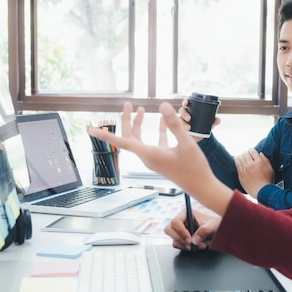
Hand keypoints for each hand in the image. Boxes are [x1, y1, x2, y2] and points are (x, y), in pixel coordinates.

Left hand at [87, 102, 233, 215]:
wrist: (202, 187)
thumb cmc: (194, 168)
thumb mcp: (186, 144)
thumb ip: (174, 124)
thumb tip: (163, 105)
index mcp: (149, 154)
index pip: (122, 142)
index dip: (105, 135)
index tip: (90, 130)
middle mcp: (148, 157)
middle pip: (130, 137)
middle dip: (128, 120)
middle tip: (129, 105)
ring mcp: (155, 159)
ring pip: (140, 140)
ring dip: (140, 125)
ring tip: (142, 110)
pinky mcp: (163, 159)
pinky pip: (154, 143)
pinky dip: (157, 131)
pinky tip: (164, 121)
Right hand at [165, 208, 219, 250]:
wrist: (217, 232)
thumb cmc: (215, 225)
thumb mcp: (213, 225)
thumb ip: (205, 230)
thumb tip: (194, 240)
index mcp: (186, 213)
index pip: (175, 221)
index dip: (181, 231)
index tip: (189, 240)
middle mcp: (181, 221)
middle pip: (169, 230)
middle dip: (179, 239)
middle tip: (190, 245)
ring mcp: (179, 230)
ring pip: (173, 239)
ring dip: (185, 246)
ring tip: (199, 246)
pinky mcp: (180, 238)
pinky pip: (177, 245)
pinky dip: (185, 248)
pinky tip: (196, 246)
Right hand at [178, 98, 220, 141]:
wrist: (198, 139)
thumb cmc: (202, 128)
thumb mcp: (208, 125)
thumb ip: (213, 122)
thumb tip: (218, 120)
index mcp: (191, 110)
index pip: (186, 103)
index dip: (185, 102)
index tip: (186, 103)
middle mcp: (184, 115)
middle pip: (181, 110)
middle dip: (184, 114)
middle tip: (189, 119)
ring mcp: (181, 122)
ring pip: (179, 119)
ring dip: (183, 123)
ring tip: (188, 128)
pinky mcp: (179, 129)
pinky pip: (176, 128)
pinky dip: (179, 129)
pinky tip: (184, 132)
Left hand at [235, 148, 273, 197]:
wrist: (261, 191)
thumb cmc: (267, 181)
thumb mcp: (270, 169)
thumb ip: (265, 160)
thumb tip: (260, 153)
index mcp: (259, 162)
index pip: (252, 152)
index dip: (251, 150)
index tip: (250, 150)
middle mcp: (251, 164)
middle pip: (246, 154)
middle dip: (246, 152)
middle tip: (245, 152)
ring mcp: (245, 169)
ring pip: (240, 158)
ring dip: (241, 155)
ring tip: (241, 155)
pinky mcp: (241, 174)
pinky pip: (237, 164)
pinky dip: (236, 159)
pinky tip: (236, 158)